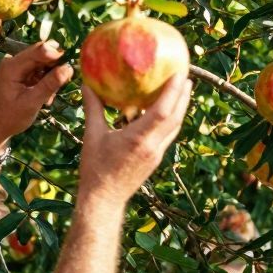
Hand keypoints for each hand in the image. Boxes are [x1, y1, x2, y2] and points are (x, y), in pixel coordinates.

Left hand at [0, 39, 72, 143]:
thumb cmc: (10, 117)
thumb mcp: (32, 102)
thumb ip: (49, 85)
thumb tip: (69, 68)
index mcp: (13, 66)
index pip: (39, 50)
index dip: (56, 54)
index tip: (69, 66)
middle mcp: (13, 61)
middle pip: (41, 54)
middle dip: (54, 68)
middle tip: (61, 85)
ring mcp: (17, 67)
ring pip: (42, 63)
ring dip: (51, 77)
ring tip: (49, 97)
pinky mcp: (21, 74)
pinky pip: (39, 71)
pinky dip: (45, 82)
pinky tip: (45, 97)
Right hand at [77, 75, 191, 207]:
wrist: (104, 200)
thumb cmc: (95, 168)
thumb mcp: (92, 136)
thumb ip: (93, 108)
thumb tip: (86, 84)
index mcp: (138, 139)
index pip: (163, 111)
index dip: (174, 91)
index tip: (180, 73)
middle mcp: (152, 146)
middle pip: (176, 117)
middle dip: (183, 95)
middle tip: (186, 75)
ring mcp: (156, 154)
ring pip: (175, 127)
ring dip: (181, 107)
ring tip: (183, 89)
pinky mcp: (155, 159)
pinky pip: (168, 135)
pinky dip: (171, 119)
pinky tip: (167, 111)